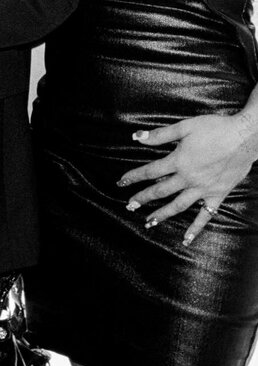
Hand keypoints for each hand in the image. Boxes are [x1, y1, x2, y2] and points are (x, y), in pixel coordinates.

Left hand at [117, 110, 257, 244]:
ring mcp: (203, 189)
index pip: (150, 171)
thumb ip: (159, 135)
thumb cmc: (215, 128)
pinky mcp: (218, 194)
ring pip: (178, 206)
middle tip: (129, 206)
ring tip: (148, 223)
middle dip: (142, 199)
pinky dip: (196, 228)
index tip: (121, 182)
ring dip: (162, 215)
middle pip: (160, 191)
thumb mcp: (185, 126)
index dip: (134, 177)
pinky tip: (187, 239)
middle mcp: (188, 178)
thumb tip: (136, 137)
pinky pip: (205, 215)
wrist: (244, 137)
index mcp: (178, 161)